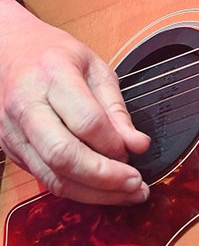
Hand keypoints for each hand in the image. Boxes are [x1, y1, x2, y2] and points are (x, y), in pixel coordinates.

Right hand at [0, 0, 149, 204]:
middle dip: (105, 178)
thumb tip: (138, 145)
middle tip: (137, 185)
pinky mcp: (10, 150)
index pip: (86, 121)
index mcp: (53, 76)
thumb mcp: (95, 68)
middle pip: (64, 156)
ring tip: (127, 194)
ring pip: (52, 177)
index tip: (134, 152)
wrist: (8, 50)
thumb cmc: (55, 55)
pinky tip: (100, 189)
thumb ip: (116, 108)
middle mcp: (26, 107)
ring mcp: (12, 132)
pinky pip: (44, 179)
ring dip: (94, 193)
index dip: (113, 143)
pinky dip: (76, 190)